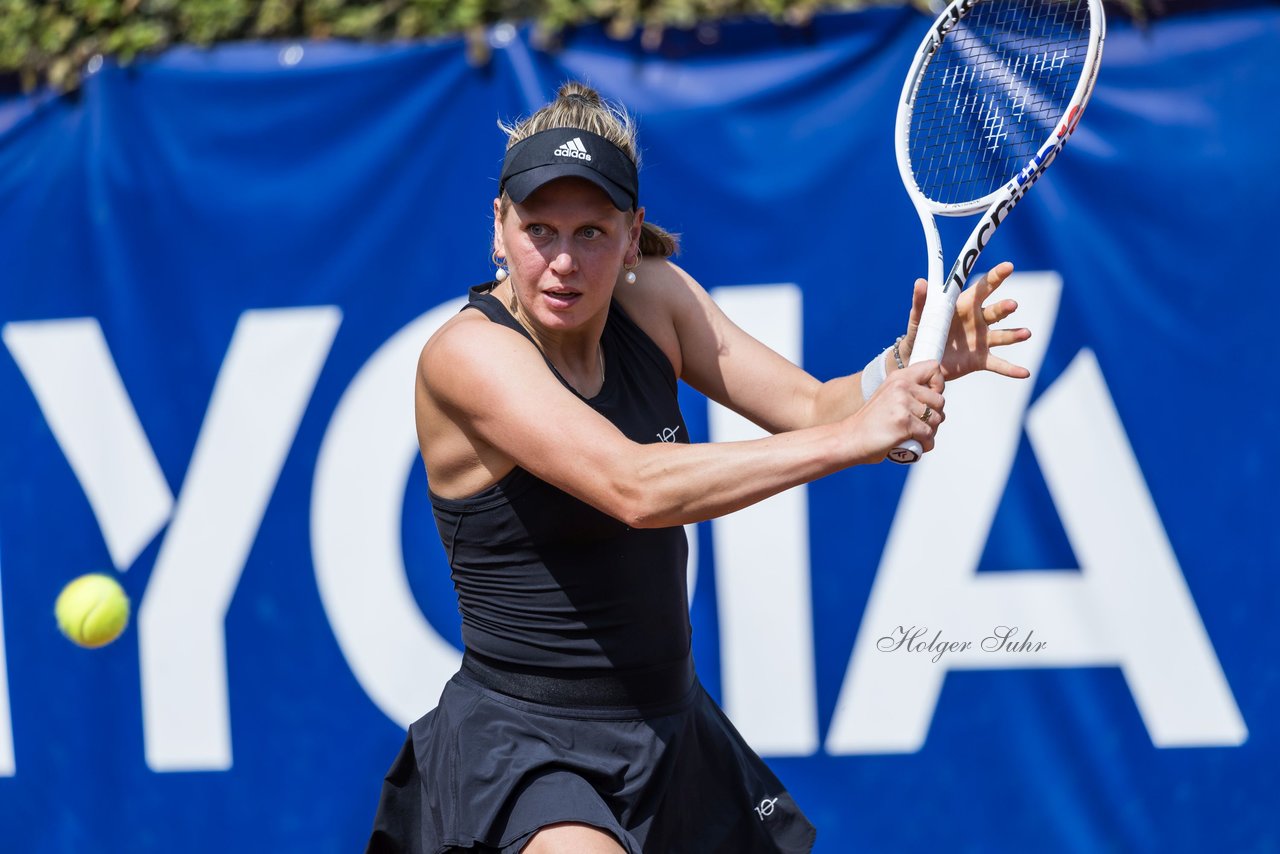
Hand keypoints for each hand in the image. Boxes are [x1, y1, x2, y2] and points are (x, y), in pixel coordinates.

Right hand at [849, 361, 945, 462]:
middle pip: (940, 400)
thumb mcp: (888, 396)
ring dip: (929, 432)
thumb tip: (937, 398)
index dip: (938, 386)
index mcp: (899, 377)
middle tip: (919, 425)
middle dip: (934, 416)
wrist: (850, 438)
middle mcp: (902, 387)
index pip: (933, 368)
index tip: (927, 400)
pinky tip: (913, 444)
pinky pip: (929, 435)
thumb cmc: (871, 422)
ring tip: (914, 436)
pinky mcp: (904, 423)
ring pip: (936, 420)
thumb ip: (909, 391)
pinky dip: (925, 444)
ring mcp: (903, 405)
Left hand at [900, 261, 1031, 380]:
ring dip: (1014, 335)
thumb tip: (920, 282)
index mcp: (964, 305)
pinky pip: (998, 364)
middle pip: (996, 311)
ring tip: (1025, 333)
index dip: (996, 276)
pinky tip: (1024, 372)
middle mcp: (978, 321)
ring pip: (1002, 337)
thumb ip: (921, 301)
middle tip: (1012, 305)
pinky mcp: (980, 360)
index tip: (1009, 267)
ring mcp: (981, 341)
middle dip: (1004, 308)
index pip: (983, 288)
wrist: (920, 361)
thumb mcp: (919, 317)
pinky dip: (1011, 369)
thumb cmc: (921, 332)